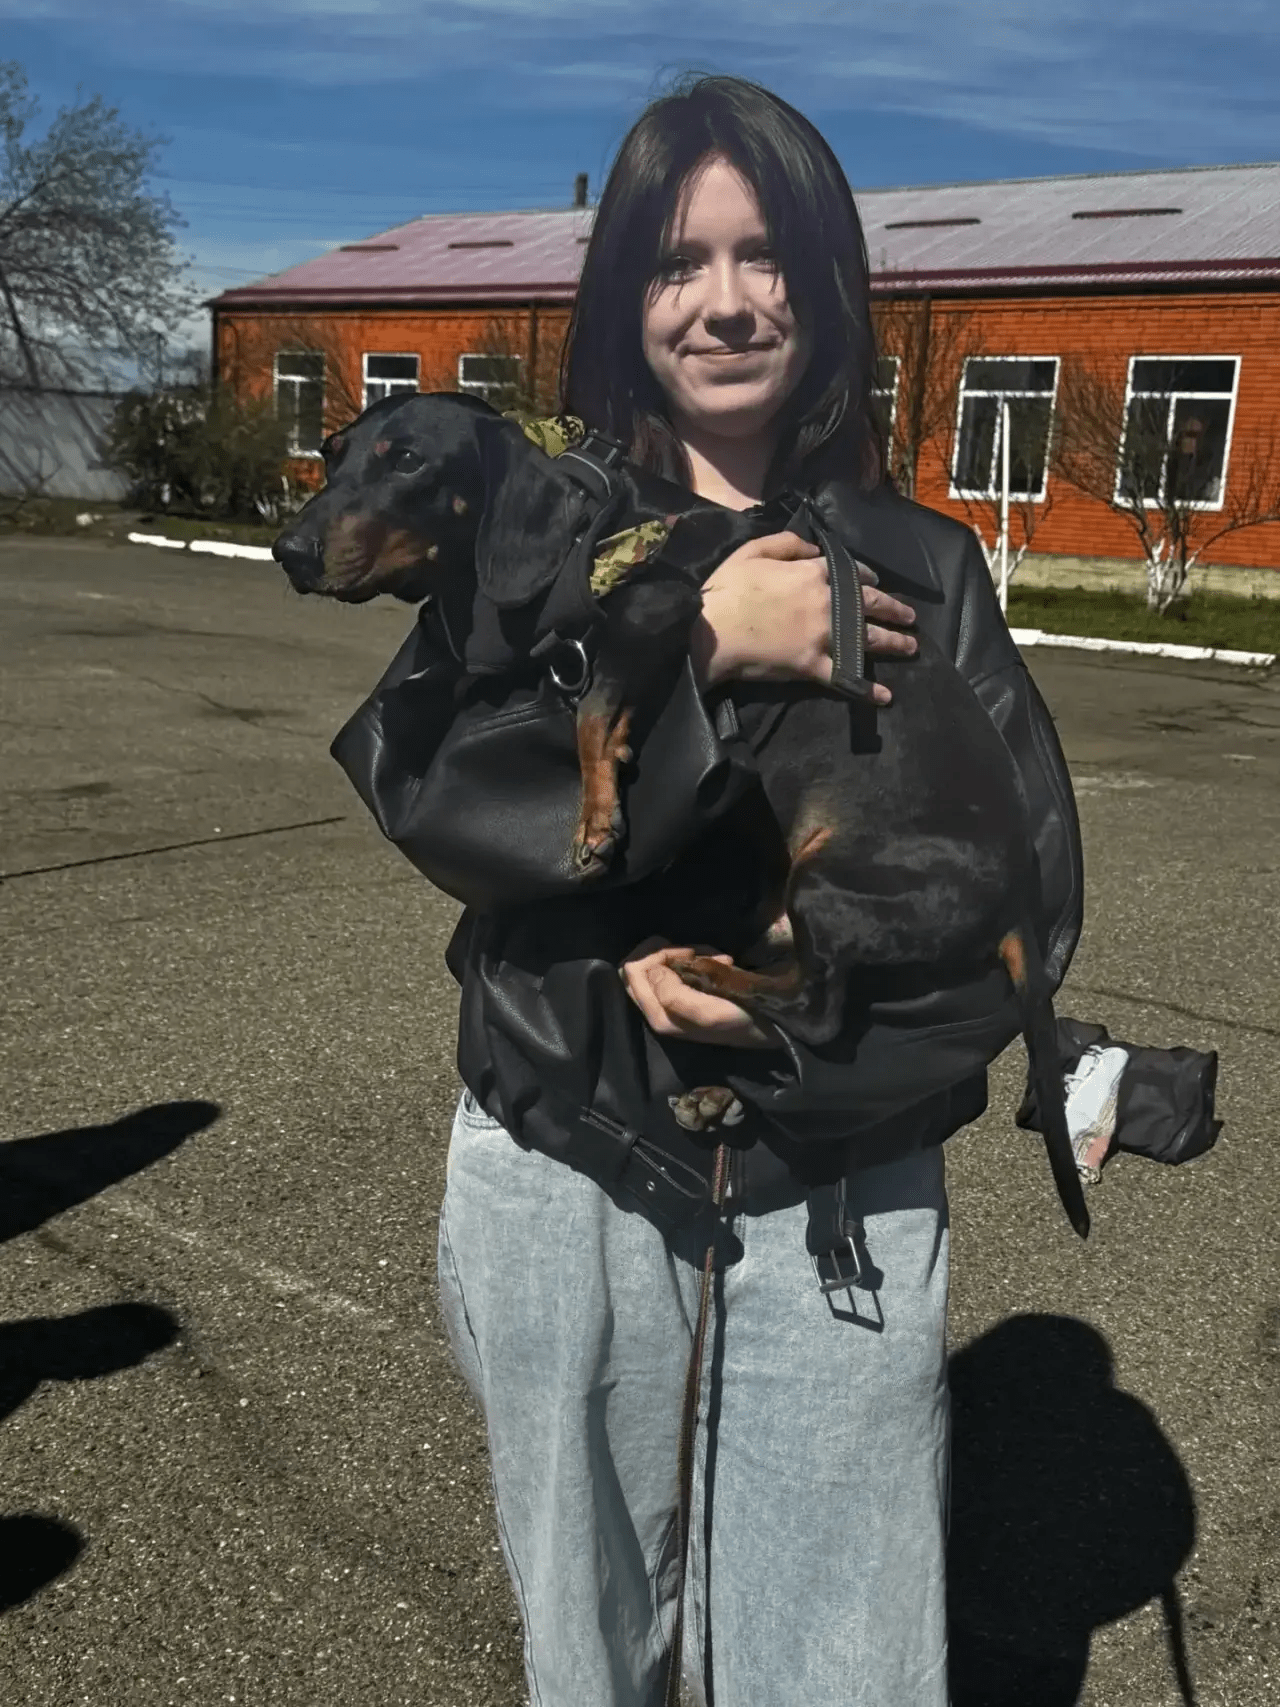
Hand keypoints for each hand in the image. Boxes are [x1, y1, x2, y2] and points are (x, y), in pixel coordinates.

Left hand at [620, 939, 779, 1049]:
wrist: (769, 1026)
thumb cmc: (738, 1019)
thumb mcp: (707, 1013)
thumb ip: (673, 995)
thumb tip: (652, 970)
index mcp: (658, 1015)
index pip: (632, 972)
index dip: (657, 954)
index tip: (688, 953)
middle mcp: (660, 1008)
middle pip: (640, 966)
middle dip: (668, 951)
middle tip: (697, 952)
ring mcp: (673, 998)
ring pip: (661, 961)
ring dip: (689, 953)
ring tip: (718, 958)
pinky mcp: (689, 990)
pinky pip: (681, 963)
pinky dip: (700, 956)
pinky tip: (722, 961)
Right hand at [691, 531, 917, 705]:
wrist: (711, 632)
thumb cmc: (727, 590)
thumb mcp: (753, 550)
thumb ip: (789, 544)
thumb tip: (816, 550)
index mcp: (813, 573)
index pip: (851, 573)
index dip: (867, 577)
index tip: (877, 583)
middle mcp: (828, 603)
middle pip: (871, 605)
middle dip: (894, 610)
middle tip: (910, 617)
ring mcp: (824, 637)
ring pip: (868, 639)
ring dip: (894, 643)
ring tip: (910, 647)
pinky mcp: (813, 666)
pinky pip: (847, 678)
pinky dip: (868, 689)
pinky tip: (885, 696)